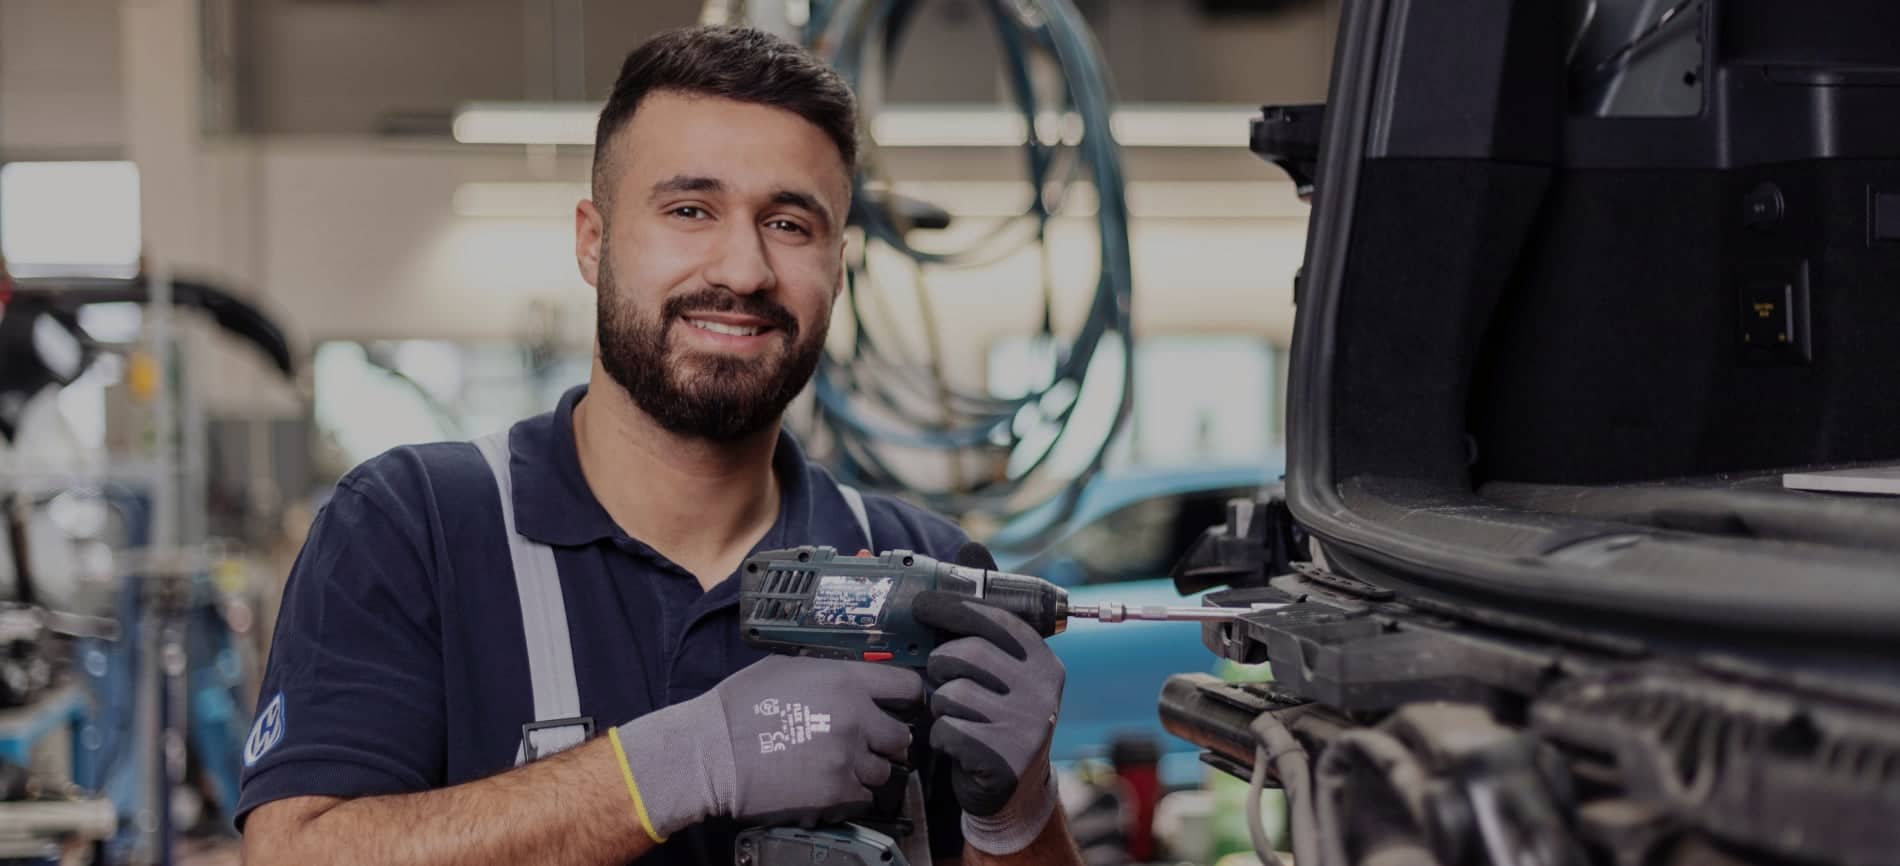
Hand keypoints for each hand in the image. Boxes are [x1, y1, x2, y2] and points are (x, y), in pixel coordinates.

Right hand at [617, 654, 923, 838]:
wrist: (712, 752)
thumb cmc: (740, 706)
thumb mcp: (788, 668)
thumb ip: (831, 674)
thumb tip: (855, 682)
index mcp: (846, 680)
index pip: (907, 687)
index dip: (908, 699)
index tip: (902, 708)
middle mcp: (856, 717)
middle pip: (901, 736)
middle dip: (885, 741)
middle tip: (866, 744)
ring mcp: (848, 757)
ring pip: (883, 770)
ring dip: (866, 770)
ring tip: (837, 766)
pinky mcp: (836, 791)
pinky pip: (863, 796)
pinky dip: (850, 793)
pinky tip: (827, 784)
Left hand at [913, 589, 1064, 854]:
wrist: (1012, 788)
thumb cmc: (997, 713)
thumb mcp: (1000, 662)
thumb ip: (986, 609)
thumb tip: (972, 547)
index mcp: (1041, 658)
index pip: (993, 620)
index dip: (952, 609)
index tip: (921, 606)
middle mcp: (1043, 688)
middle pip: (966, 654)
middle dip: (941, 664)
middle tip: (943, 677)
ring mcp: (1028, 724)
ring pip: (952, 694)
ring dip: (941, 705)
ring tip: (956, 713)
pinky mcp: (1006, 758)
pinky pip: (948, 730)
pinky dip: (941, 735)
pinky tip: (957, 741)